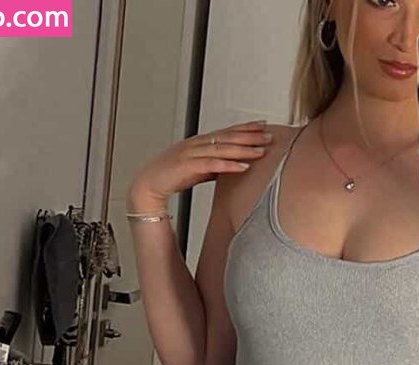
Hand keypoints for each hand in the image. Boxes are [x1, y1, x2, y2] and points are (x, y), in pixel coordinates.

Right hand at [127, 122, 275, 212]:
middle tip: (269, 135)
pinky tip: (243, 167)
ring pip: (222, 148)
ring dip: (243, 149)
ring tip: (261, 150)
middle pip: (227, 137)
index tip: (263, 125)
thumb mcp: (199, 168)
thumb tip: (232, 165)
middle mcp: (197, 144)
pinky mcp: (188, 166)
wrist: (149, 185)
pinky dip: (229, 165)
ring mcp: (192, 153)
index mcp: (200, 142)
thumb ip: (215, 164)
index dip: (245, 127)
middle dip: (249, 135)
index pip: (226, 131)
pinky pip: (212, 164)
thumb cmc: (173, 176)